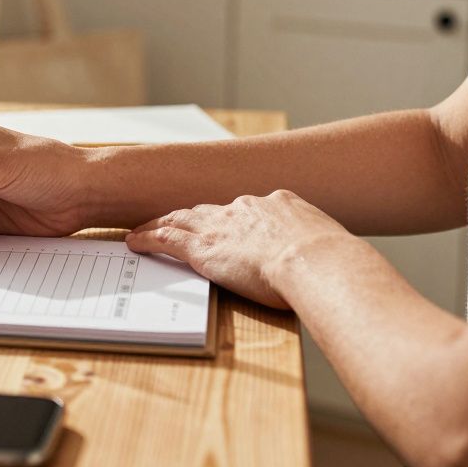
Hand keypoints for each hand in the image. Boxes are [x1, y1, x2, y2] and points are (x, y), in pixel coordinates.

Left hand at [125, 190, 353, 308]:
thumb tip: (327, 262)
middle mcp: (246, 208)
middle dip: (189, 217)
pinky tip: (135, 242)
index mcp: (280, 204)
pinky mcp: (203, 247)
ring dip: (160, 224)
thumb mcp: (329, 246)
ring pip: (181, 220)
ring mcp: (222, 225)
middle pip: (208, 210)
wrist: (316, 261)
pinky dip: (148, 239)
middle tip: (172, 220)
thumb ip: (317, 249)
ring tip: (143, 230)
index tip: (222, 222)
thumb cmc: (332, 263)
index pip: (246, 209)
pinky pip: (166, 239)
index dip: (230, 217)